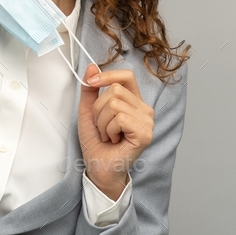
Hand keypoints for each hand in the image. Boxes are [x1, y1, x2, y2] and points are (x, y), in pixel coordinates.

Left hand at [77, 63, 154, 197]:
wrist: (99, 167)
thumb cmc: (96, 142)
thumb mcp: (88, 111)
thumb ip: (90, 89)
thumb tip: (92, 66)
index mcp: (134, 101)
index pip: (127, 76)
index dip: (107, 75)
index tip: (91, 83)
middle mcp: (144, 109)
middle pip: (115, 90)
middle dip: (98, 109)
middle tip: (102, 126)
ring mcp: (147, 122)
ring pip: (114, 104)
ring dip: (102, 122)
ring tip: (107, 135)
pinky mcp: (145, 134)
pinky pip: (119, 118)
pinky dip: (109, 130)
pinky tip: (113, 140)